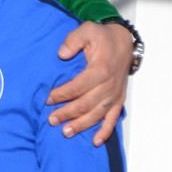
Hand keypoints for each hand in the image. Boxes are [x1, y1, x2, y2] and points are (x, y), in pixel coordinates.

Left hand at [45, 21, 133, 145]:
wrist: (124, 42)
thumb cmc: (103, 38)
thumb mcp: (87, 30)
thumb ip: (73, 40)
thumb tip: (62, 54)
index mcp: (100, 69)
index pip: (78, 86)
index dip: (62, 94)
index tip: (48, 100)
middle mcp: (109, 85)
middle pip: (86, 104)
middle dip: (67, 113)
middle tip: (51, 120)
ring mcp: (115, 94)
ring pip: (97, 114)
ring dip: (81, 125)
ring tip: (66, 132)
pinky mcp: (119, 100)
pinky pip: (113, 118)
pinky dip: (105, 131)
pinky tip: (96, 141)